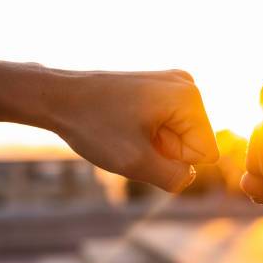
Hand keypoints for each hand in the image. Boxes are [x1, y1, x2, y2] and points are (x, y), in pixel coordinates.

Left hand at [50, 69, 218, 191]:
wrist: (58, 97)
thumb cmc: (94, 125)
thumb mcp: (136, 162)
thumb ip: (175, 178)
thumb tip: (189, 176)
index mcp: (190, 98)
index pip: (204, 154)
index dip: (171, 160)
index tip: (142, 142)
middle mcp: (188, 85)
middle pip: (193, 143)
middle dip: (163, 151)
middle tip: (130, 136)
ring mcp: (174, 84)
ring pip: (179, 137)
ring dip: (154, 144)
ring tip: (126, 129)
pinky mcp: (160, 88)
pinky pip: (168, 126)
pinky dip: (147, 132)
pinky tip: (125, 122)